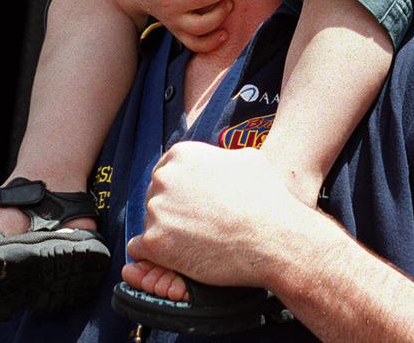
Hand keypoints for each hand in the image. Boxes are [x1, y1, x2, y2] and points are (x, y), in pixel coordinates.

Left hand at [125, 142, 304, 288]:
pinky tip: (174, 258)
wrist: (273, 238)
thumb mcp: (246, 158)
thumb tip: (218, 161)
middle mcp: (164, 177)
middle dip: (171, 210)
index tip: (190, 204)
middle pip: (155, 196)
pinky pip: (139, 249)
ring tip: (194, 244)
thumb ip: (220, 157)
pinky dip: (154, 256)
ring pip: (150, 222)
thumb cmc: (265, 198)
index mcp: (182, 154)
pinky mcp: (155, 241)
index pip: (165, 171)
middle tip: (194, 226)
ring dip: (166, 233)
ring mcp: (157, 209)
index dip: (178, 191)